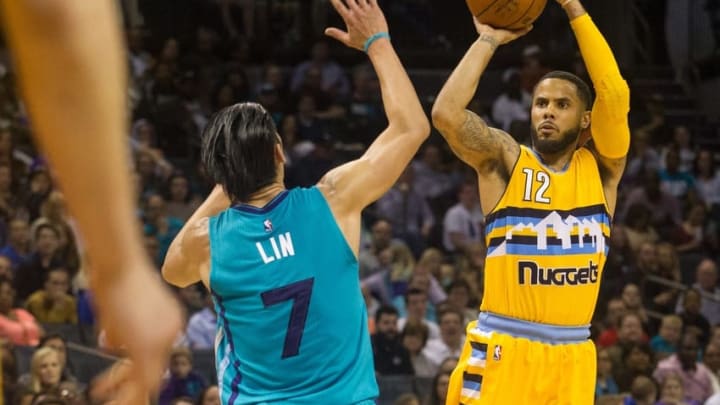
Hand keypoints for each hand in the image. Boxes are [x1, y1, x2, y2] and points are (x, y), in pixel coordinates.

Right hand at [91, 262, 182, 403]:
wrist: (119, 263)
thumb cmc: (116, 276)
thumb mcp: (121, 306)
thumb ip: (122, 328)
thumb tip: (113, 343)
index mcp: (171, 320)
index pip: (156, 353)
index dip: (130, 368)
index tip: (112, 375)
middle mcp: (173, 331)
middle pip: (155, 368)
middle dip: (134, 386)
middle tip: (115, 399)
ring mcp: (163, 339)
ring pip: (149, 379)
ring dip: (128, 396)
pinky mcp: (147, 346)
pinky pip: (139, 380)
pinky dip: (124, 394)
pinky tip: (107, 399)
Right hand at [325, 0, 388, 50]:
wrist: (378, 43)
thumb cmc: (363, 43)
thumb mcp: (348, 40)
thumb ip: (337, 34)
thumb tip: (326, 31)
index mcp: (349, 19)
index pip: (339, 6)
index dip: (334, 0)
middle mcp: (357, 13)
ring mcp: (367, 10)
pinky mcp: (375, 9)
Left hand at [473, 19, 532, 45]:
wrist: (489, 39)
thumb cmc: (483, 33)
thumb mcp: (479, 23)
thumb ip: (477, 17)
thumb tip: (474, 12)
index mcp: (497, 31)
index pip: (502, 25)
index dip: (505, 22)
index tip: (507, 18)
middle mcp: (503, 33)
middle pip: (511, 28)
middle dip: (515, 24)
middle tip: (520, 19)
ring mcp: (508, 35)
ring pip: (517, 30)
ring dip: (523, 27)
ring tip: (528, 23)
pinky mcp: (512, 36)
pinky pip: (520, 32)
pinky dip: (525, 30)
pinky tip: (530, 26)